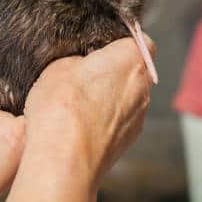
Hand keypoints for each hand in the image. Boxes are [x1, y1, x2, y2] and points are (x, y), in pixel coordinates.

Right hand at [23, 35, 155, 185]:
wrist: (65, 160)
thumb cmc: (63, 109)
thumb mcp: (58, 65)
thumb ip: (79, 59)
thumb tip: (81, 66)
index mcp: (131, 60)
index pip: (140, 40)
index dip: (119, 42)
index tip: (98, 47)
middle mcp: (142, 88)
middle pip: (134, 71)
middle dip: (112, 71)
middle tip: (82, 75)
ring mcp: (138, 117)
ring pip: (126, 98)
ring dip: (108, 97)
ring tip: (77, 104)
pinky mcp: (128, 141)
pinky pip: (119, 121)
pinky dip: (104, 120)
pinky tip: (79, 125)